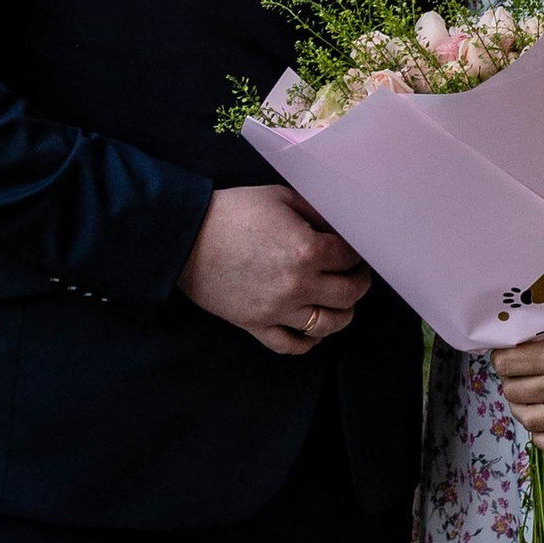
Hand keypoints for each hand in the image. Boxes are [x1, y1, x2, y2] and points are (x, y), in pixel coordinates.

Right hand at [178, 185, 369, 357]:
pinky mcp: (256, 325)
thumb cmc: (231, 212)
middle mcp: (298, 285)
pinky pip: (291, 345)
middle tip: (356, 274)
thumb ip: (316, 213)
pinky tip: (314, 332)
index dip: (357, 251)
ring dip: (343, 314)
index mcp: (306, 250)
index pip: (351, 256)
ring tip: (341, 303)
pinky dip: (308, 342)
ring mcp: (277, 310)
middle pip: (349, 294)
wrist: (184, 235)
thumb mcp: (280, 197)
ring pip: (329, 324)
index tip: (354, 250)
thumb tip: (339, 227)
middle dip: (359, 282)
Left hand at [494, 303, 543, 455]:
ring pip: (529, 420)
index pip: (510, 363)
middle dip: (508, 380)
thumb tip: (521, 342)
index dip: (500, 357)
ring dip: (519, 407)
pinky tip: (542, 423)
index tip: (504, 353)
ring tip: (524, 395)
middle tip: (514, 371)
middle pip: (514, 391)